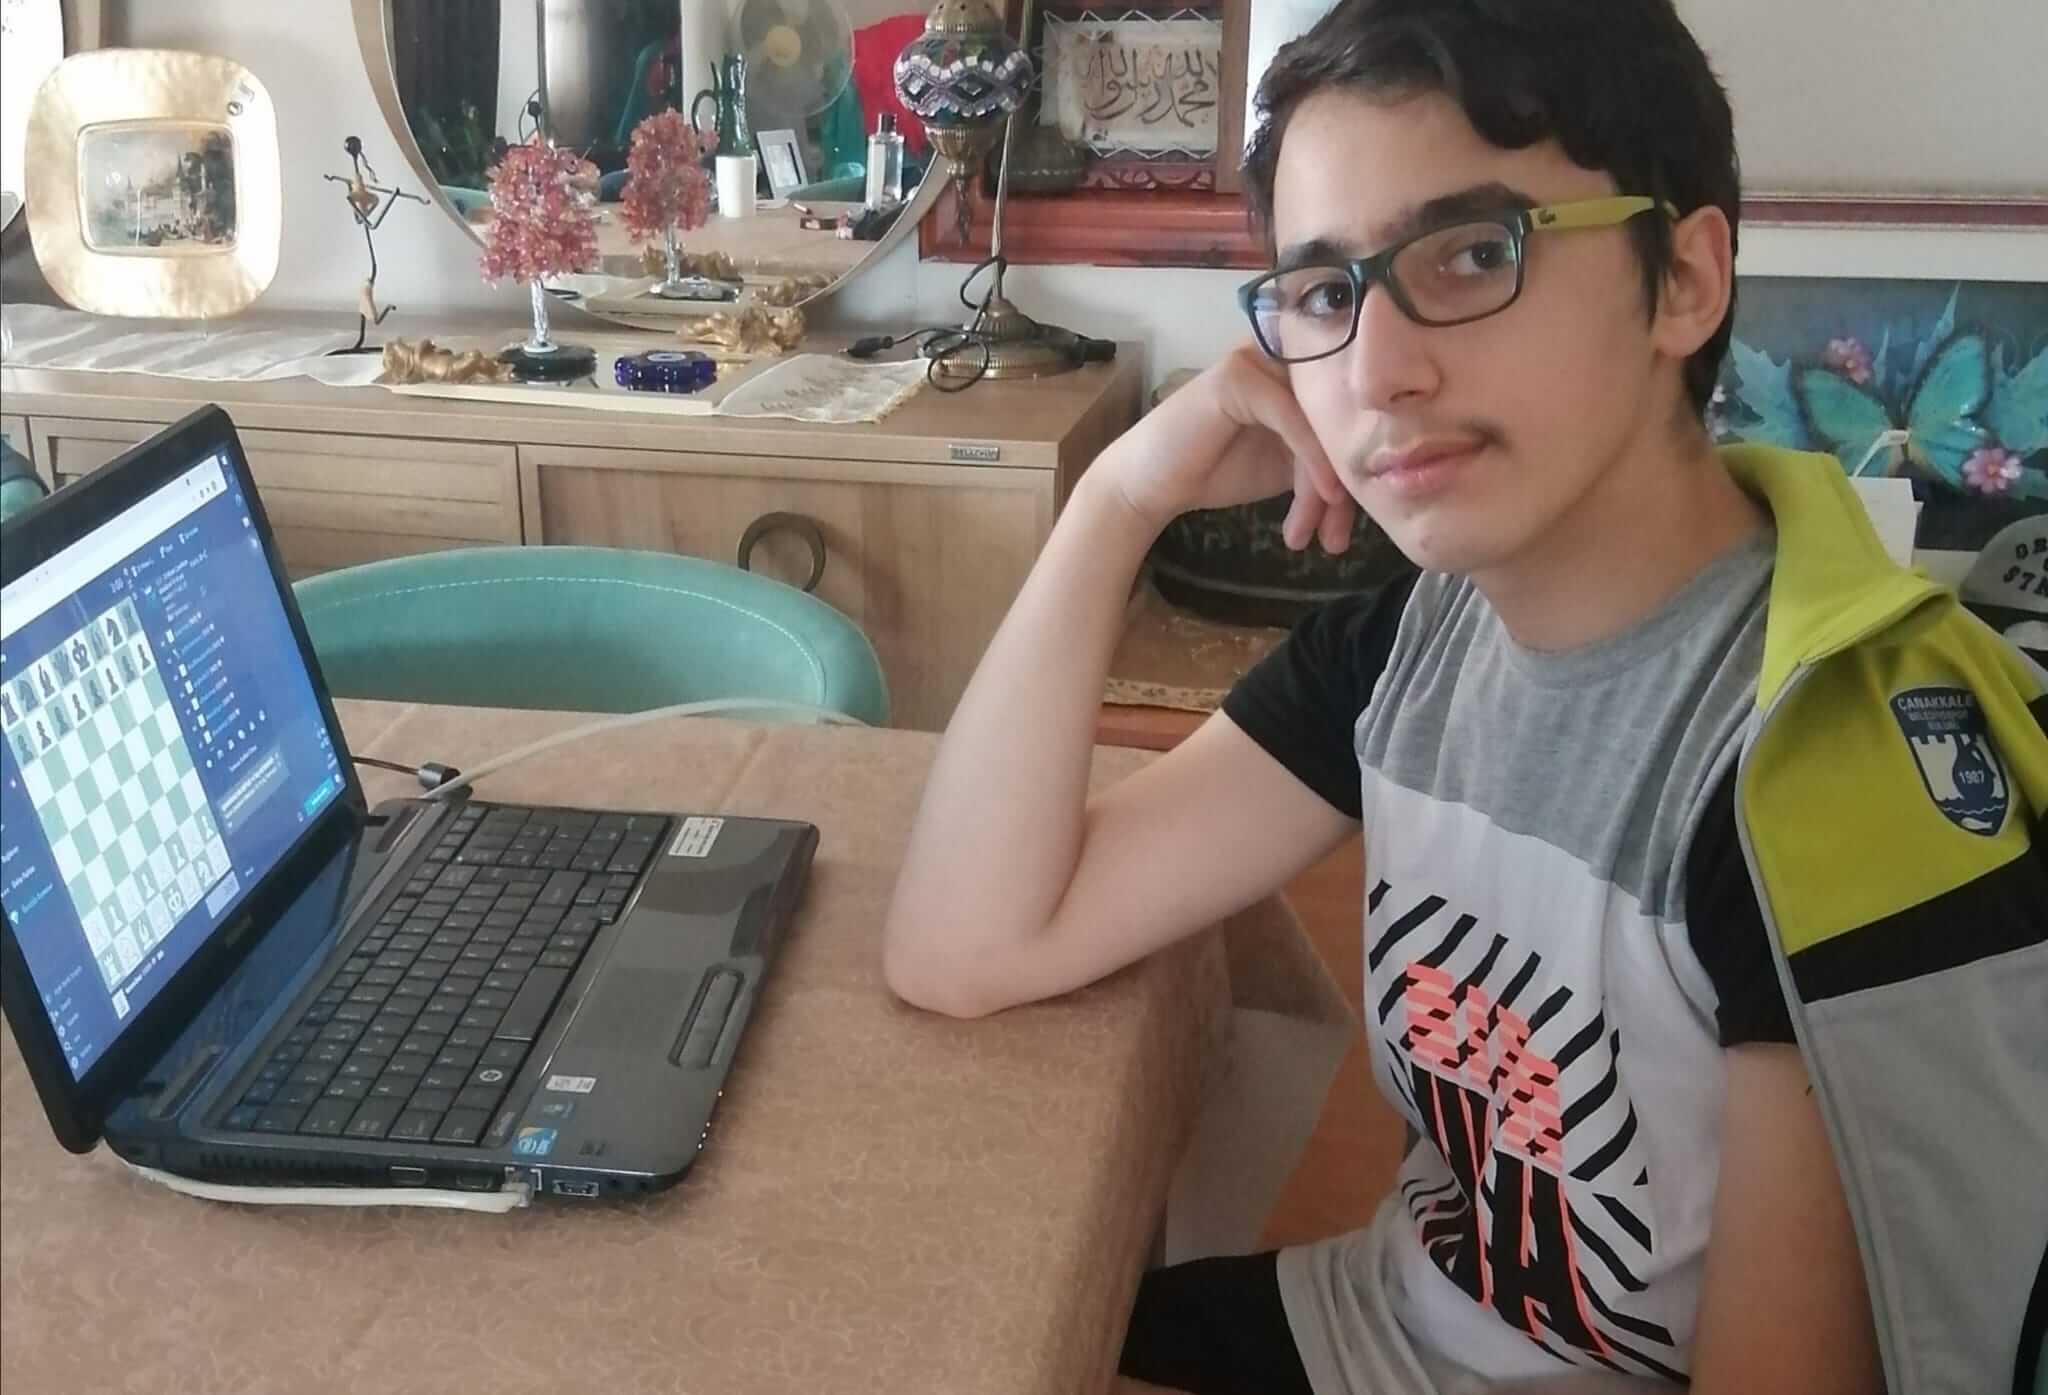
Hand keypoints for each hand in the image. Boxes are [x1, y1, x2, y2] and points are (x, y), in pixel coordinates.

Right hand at [1096, 342, 1354, 553]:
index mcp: (1292, 376)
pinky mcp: (1240, 376)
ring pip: (1317, 424)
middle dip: (1341, 486)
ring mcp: (1257, 362)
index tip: (1349, 524)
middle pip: (1331, 421)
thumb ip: (1320, 457)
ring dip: (1326, 487)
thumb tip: (1375, 476)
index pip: (1337, 417)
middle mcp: (1279, 360)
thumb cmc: (1211, 471)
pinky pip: (1294, 420)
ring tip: (1323, 536)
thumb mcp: (1282, 466)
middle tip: (1338, 539)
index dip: (1349, 469)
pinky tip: (1322, 499)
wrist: (1149, 483)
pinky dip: (1313, 462)